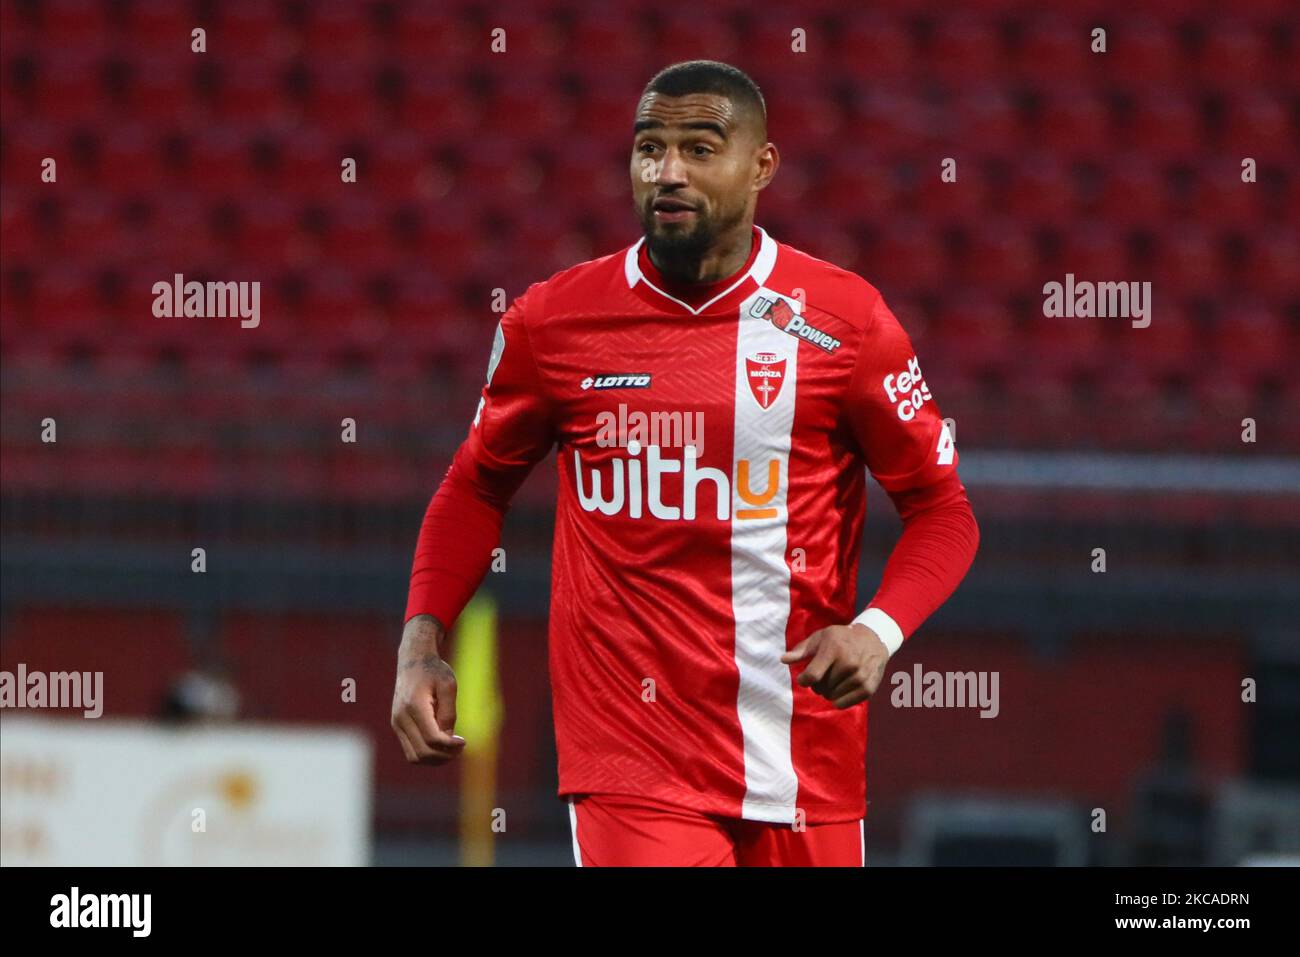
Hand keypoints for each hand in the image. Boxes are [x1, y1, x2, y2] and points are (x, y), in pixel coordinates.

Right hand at [391, 615, 466, 764]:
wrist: (413, 661)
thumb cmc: (434, 671)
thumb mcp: (448, 686)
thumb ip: (448, 713)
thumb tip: (448, 739)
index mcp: (414, 706)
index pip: (432, 738)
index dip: (450, 746)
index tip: (463, 741)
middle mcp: (401, 718)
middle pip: (423, 752)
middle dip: (444, 756)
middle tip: (460, 748)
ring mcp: (397, 724)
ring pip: (414, 757)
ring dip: (434, 759)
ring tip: (452, 750)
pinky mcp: (397, 726)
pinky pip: (410, 751)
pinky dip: (426, 754)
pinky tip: (441, 746)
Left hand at [780, 623, 889, 708]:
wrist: (873, 639)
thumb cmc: (841, 638)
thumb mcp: (821, 637)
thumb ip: (802, 650)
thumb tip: (783, 660)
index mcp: (834, 649)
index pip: (812, 675)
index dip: (804, 680)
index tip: (804, 678)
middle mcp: (849, 663)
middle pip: (821, 688)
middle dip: (817, 684)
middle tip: (823, 675)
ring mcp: (860, 676)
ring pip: (831, 697)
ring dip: (827, 692)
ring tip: (833, 680)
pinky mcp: (868, 688)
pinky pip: (843, 704)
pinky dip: (837, 700)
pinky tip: (840, 688)